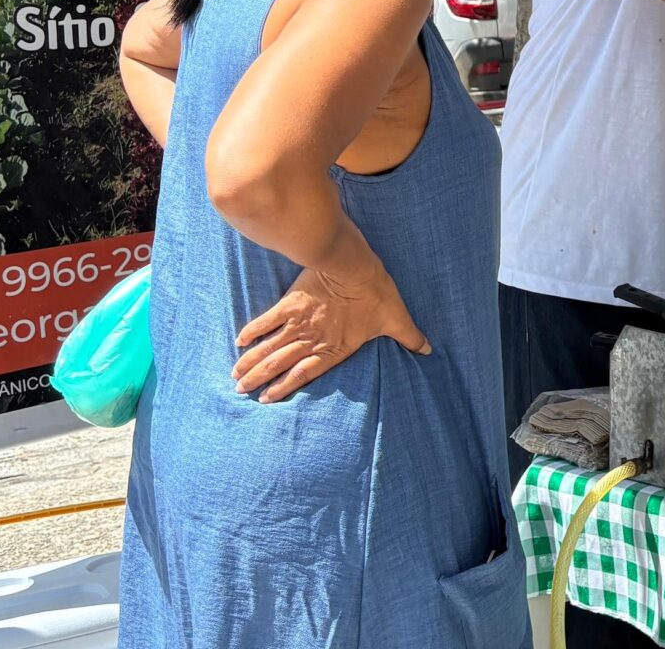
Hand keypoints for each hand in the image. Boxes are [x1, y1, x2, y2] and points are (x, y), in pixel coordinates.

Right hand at [233, 259, 429, 402]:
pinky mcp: (290, 304)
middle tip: (240, 391)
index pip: (304, 375)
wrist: (353, 266)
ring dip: (250, 362)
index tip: (265, 399)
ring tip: (235, 376)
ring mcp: (299, 323)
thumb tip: (429, 349)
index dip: (284, 388)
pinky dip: (252, 331)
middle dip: (258, 380)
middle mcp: (312, 340)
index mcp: (334, 349)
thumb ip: (410, 337)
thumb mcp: (396, 318)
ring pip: (269, 348)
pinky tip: (240, 341)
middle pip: (279, 365)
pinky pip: (266, 321)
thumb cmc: (376, 293)